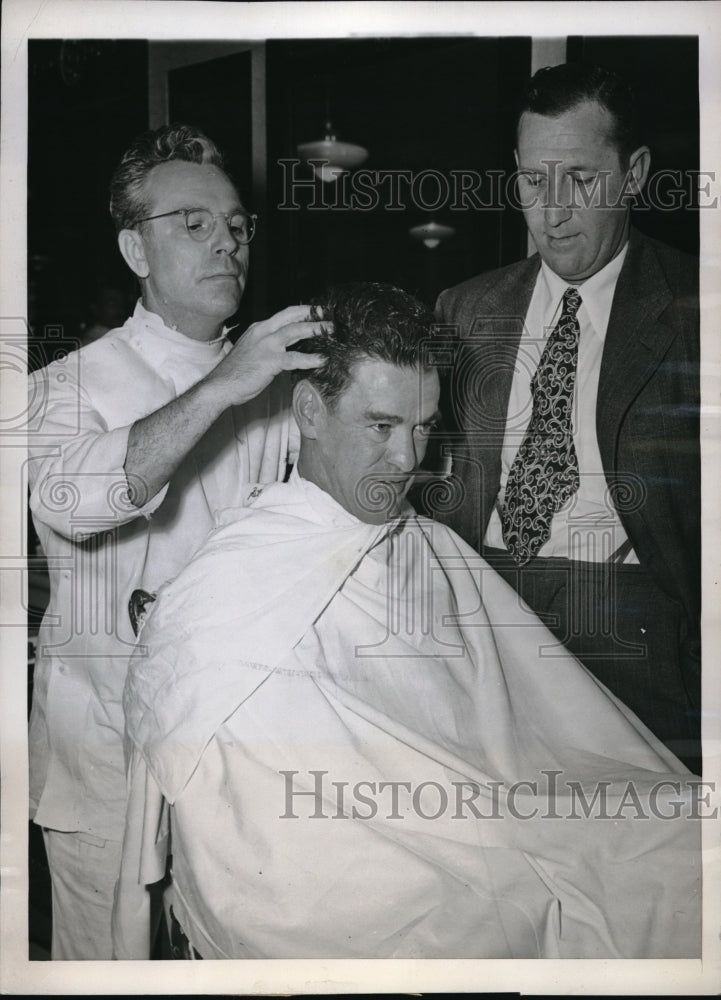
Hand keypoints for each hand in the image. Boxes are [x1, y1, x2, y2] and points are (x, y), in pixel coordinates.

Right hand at [209, 305, 326, 406]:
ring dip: (316, 329)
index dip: (303, 311)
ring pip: (295, 331)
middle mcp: (263, 332)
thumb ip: (268, 346)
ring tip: (331, 331)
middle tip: (329, 314)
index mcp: (259, 329)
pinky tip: (322, 360)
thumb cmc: (236, 372)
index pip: (285, 314)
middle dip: (313, 314)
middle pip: (292, 316)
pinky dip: (310, 358)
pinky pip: (295, 358)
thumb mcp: (252, 351)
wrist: (220, 385)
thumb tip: (287, 349)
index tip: (317, 311)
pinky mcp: (270, 361)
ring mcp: (266, 345)